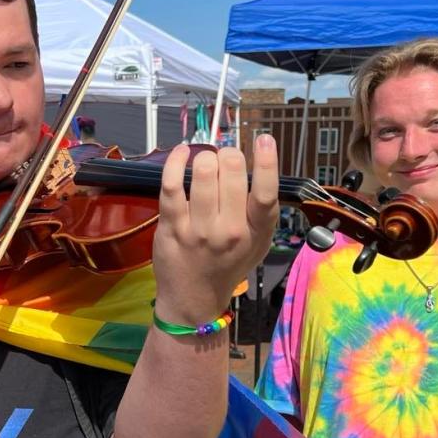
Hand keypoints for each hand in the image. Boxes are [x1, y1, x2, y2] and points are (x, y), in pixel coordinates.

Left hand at [153, 135, 278, 323]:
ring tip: (204, 160)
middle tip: (225, 159)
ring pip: (202, 172)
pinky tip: (181, 153)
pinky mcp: (171, 227)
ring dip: (204, 157)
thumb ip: (262, 211)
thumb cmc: (228, 264)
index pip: (265, 193)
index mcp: (255, 233)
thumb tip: (259, 165)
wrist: (194, 298)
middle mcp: (229, 231)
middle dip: (228, 154)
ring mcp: (198, 230)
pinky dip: (175, 161)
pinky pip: (172, 184)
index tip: (263, 139)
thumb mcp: (258, 244)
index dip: (267, 162)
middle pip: (231, 173)